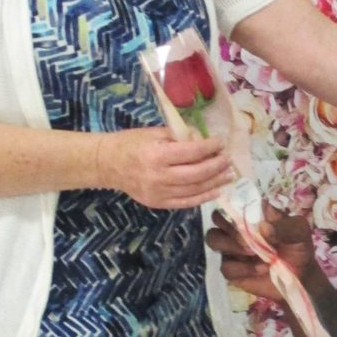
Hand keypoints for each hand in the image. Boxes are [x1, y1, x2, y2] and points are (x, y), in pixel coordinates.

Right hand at [96, 127, 233, 208]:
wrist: (107, 164)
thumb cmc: (131, 143)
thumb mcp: (154, 132)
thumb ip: (179, 137)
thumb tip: (203, 139)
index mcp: (157, 155)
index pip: (191, 153)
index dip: (209, 147)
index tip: (221, 143)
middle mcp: (158, 176)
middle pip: (196, 174)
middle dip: (216, 166)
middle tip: (229, 160)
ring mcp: (158, 193)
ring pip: (194, 190)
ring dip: (215, 183)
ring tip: (228, 175)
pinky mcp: (157, 204)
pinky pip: (185, 202)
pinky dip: (202, 197)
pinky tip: (216, 191)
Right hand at [205, 202, 317, 301]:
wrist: (301, 277)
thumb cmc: (298, 247)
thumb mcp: (300, 232)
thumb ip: (285, 226)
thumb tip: (262, 227)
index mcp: (254, 213)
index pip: (234, 200)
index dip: (234, 203)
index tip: (245, 214)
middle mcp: (239, 228)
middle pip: (217, 217)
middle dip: (228, 225)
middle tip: (246, 237)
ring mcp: (233, 248)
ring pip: (213, 238)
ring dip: (231, 245)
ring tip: (253, 252)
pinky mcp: (233, 270)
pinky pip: (225, 266)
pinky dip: (243, 268)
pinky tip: (261, 268)